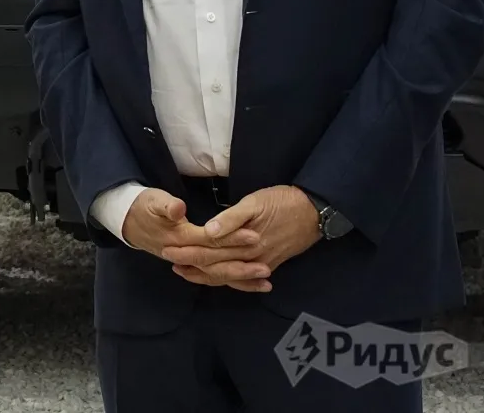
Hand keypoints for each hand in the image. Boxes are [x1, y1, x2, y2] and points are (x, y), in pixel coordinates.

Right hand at [122, 188, 261, 270]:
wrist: (129, 221)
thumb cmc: (144, 207)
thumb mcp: (153, 201)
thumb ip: (167, 206)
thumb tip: (179, 209)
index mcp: (180, 237)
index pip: (210, 240)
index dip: (232, 238)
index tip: (254, 236)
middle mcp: (186, 254)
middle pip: (217, 262)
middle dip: (241, 265)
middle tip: (266, 265)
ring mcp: (189, 262)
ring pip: (217, 274)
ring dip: (240, 277)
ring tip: (264, 279)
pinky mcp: (193, 263)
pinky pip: (213, 276)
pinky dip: (231, 280)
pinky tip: (249, 283)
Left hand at [160, 185, 321, 292]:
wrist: (315, 212)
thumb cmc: (282, 202)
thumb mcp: (255, 203)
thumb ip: (231, 219)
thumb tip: (208, 231)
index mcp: (242, 242)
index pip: (208, 250)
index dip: (187, 251)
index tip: (168, 250)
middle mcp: (250, 258)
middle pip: (215, 265)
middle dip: (191, 264)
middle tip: (170, 262)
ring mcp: (261, 263)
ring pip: (228, 275)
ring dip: (206, 275)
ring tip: (187, 273)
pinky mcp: (270, 263)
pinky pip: (245, 278)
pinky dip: (232, 282)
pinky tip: (224, 282)